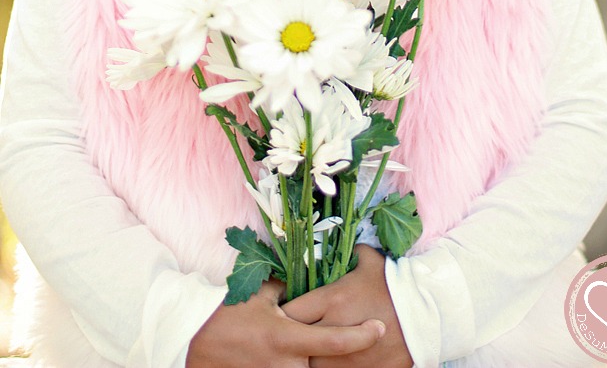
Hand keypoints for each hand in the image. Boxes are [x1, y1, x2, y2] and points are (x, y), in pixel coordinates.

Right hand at [186, 277, 385, 367]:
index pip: (334, 340)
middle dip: (336, 357)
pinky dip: (297, 365)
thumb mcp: (262, 293)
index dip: (361, 337)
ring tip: (299, 344)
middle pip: (326, 366)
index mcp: (286, 337)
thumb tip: (309, 281)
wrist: (193, 338)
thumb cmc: (228, 310)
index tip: (379, 329)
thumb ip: (290, 291)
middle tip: (352, 334)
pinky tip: (291, 356)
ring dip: (312, 360)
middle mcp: (284, 363)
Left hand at [283, 246, 412, 367]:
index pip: (291, 311)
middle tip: (293, 336)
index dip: (284, 314)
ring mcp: (347, 358)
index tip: (284, 314)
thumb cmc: (396, 282)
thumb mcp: (369, 260)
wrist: (429, 311)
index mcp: (333, 300)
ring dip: (310, 357)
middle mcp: (334, 329)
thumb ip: (348, 254)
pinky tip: (333, 359)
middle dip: (292, 340)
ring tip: (310, 350)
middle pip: (297, 342)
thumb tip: (336, 245)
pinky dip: (331, 366)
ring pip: (312, 364)